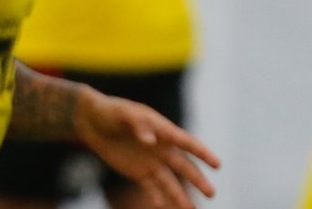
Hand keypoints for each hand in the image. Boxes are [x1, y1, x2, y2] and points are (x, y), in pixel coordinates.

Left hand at [73, 90, 218, 208]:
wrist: (93, 121)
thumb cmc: (112, 112)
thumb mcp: (124, 115)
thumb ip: (139, 126)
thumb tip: (152, 140)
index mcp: (164, 131)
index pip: (188, 144)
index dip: (203, 154)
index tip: (217, 165)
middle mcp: (162, 148)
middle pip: (184, 167)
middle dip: (198, 180)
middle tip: (212, 194)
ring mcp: (151, 161)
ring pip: (169, 181)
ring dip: (179, 195)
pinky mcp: (137, 172)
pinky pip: (150, 187)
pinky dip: (156, 197)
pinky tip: (161, 207)